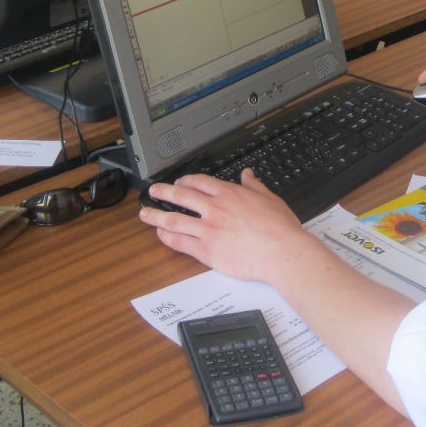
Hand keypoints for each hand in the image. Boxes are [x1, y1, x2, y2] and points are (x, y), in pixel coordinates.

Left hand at [139, 170, 310, 282]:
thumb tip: (248, 174)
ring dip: (156, 215)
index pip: (199, 182)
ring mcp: (208, 229)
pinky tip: (160, 234)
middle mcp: (215, 209)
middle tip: (153, 192)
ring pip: (174, 219)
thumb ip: (254, 185)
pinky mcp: (206, 250)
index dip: (185, 181)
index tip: (179, 182)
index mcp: (229, 194)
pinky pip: (180, 242)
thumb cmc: (279, 228)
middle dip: (163, 192)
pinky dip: (167, 237)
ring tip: (145, 213)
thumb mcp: (269, 198)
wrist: (281, 251)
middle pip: (181, 196)